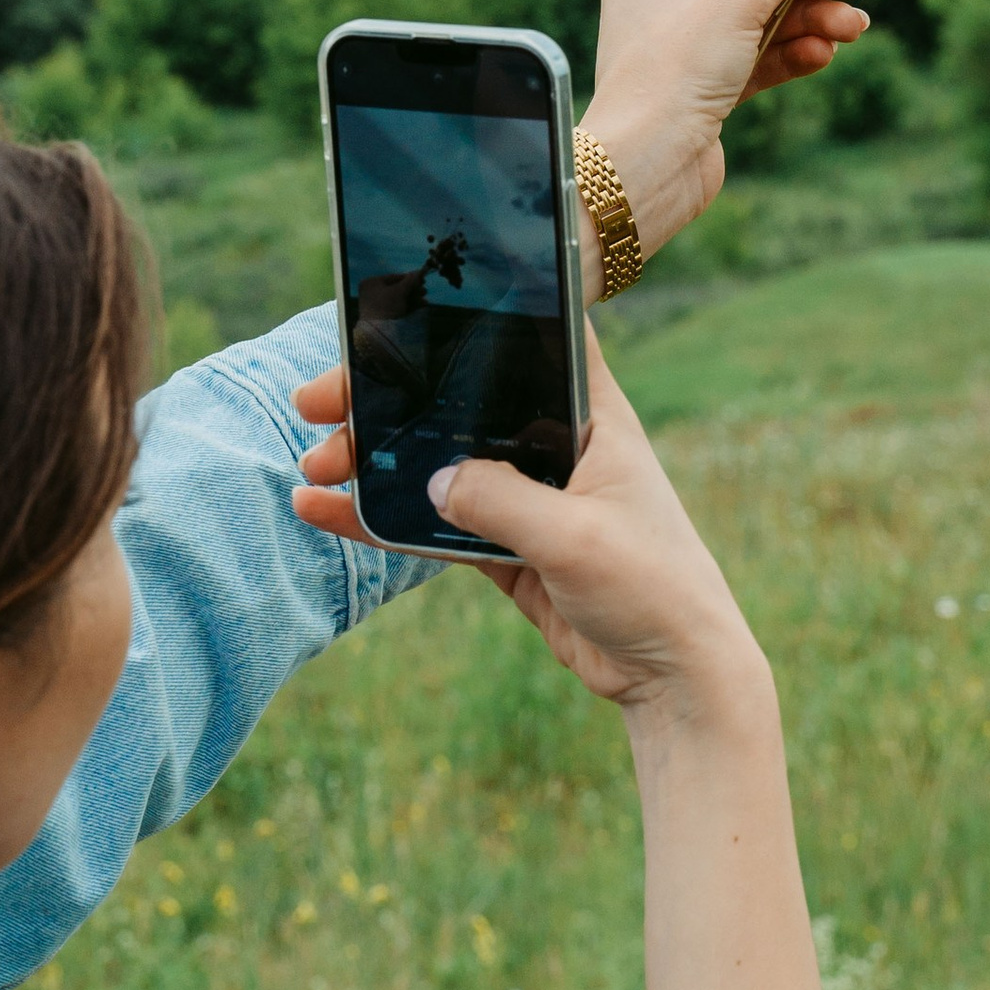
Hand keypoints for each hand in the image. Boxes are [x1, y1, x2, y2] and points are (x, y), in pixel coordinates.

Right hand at [290, 335, 751, 710]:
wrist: (675, 677)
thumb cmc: (653, 588)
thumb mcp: (574, 537)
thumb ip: (501, 501)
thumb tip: (432, 479)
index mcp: (593, 415)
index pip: (529, 340)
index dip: (465, 317)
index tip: (393, 312)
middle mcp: (557, 443)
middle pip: (459, 402)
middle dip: (387, 398)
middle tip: (318, 402)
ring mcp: (529, 496)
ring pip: (438, 462)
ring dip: (375, 460)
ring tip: (314, 465)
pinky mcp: (508, 546)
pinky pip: (434, 523)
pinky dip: (383, 519)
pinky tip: (328, 513)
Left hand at [583, 0, 874, 280]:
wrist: (647, 168)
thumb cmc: (675, 73)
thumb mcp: (739, 0)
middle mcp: (667, 1)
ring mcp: (688, 48)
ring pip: (767, 21)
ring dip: (814, 20)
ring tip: (854, 26)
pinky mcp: (707, 90)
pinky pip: (761, 59)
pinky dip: (794, 54)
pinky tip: (824, 54)